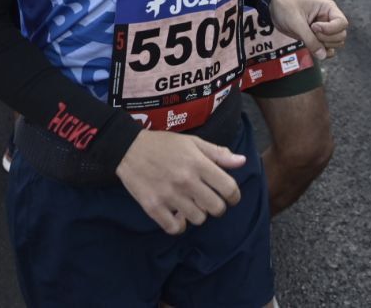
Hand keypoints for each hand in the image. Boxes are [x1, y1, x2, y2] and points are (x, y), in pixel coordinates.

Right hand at [115, 131, 244, 234]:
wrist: (128, 149)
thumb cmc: (163, 145)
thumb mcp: (192, 142)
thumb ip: (218, 153)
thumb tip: (242, 161)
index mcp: (197, 163)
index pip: (229, 188)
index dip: (234, 196)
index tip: (230, 197)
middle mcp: (186, 181)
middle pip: (216, 208)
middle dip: (217, 207)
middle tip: (208, 201)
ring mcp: (169, 195)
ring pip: (198, 219)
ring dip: (197, 214)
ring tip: (190, 204)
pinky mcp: (153, 207)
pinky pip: (175, 228)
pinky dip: (179, 225)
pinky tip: (176, 215)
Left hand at [267, 0, 347, 59]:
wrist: (275, 10)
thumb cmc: (286, 8)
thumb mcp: (297, 22)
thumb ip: (310, 39)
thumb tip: (322, 55)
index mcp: (328, 8)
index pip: (342, 23)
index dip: (330, 29)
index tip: (314, 27)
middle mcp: (330, 19)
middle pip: (341, 36)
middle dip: (325, 38)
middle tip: (310, 32)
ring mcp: (325, 30)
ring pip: (336, 44)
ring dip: (323, 45)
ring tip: (308, 37)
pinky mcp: (319, 39)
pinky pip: (328, 50)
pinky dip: (322, 52)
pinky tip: (310, 46)